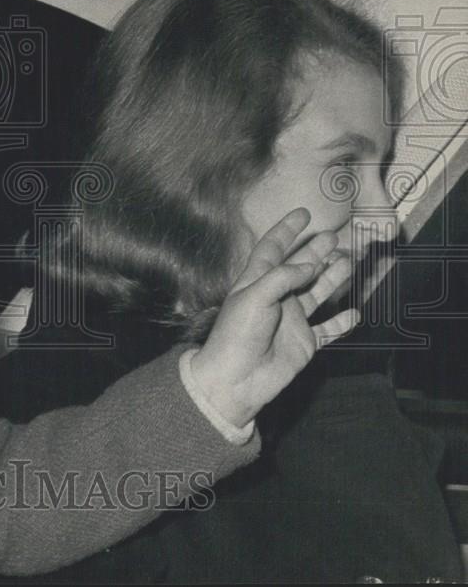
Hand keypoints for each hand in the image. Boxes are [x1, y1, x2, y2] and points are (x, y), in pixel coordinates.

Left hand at [190, 207, 357, 427]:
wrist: (236, 379)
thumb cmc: (237, 335)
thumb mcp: (254, 297)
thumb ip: (282, 277)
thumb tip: (309, 265)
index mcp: (257, 282)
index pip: (272, 248)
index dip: (286, 230)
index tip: (303, 213)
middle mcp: (276, 297)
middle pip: (300, 268)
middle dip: (316, 251)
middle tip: (335, 238)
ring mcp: (291, 320)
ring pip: (317, 293)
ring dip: (332, 278)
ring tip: (350, 262)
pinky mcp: (303, 343)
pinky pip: (327, 330)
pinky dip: (341, 322)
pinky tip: (355, 313)